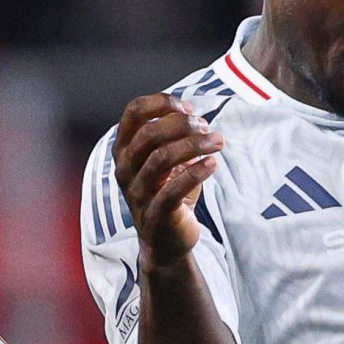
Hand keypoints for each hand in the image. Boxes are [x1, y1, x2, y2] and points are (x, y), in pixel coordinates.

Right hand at [114, 94, 222, 266]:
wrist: (166, 241)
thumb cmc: (169, 193)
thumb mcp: (168, 160)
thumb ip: (174, 136)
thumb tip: (194, 115)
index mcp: (124, 149)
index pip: (134, 111)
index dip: (162, 102)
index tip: (189, 108)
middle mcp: (125, 169)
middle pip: (149, 133)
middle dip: (183, 124)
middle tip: (206, 127)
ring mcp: (137, 193)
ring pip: (161, 158)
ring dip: (194, 145)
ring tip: (218, 141)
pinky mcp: (154, 214)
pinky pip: (173, 190)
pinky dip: (195, 173)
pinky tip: (213, 164)